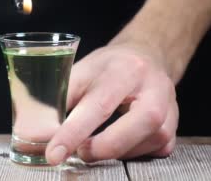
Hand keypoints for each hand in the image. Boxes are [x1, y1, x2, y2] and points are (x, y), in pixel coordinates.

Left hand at [45, 42, 177, 164]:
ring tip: (95, 144)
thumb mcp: (84, 69)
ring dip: (114, 151)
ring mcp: (170, 111)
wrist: (149, 57)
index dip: (73, 132)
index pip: (98, 105)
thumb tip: (37, 129)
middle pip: (133, 128)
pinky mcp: (174, 129)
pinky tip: (118, 143)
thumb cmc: (111, 65)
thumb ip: (63, 96)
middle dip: (101, 148)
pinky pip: (153, 152)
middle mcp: (154, 89)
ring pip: (144, 145)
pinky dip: (131, 153)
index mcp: (125, 70)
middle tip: (79, 151)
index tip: (54, 153)